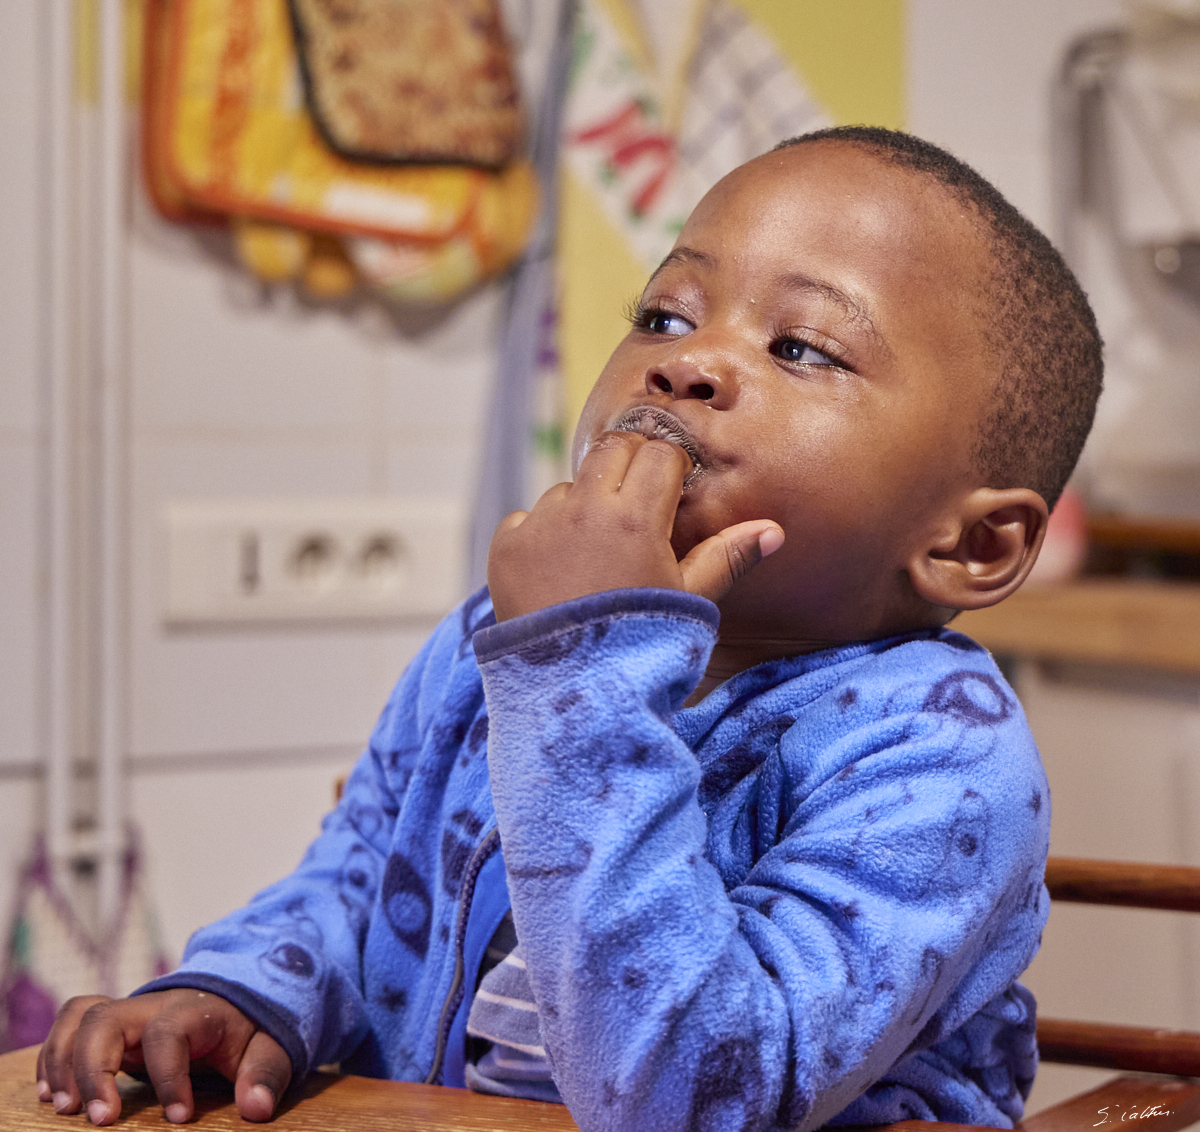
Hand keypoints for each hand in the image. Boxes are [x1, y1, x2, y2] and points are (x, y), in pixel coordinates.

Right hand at [36, 989, 291, 1124]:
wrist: (235, 1000)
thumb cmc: (248, 1030)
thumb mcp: (269, 1047)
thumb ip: (266, 1074)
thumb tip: (257, 1109)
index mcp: (195, 1009)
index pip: (169, 1033)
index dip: (169, 1076)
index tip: (179, 1118)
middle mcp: (153, 1006)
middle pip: (106, 1019)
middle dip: (94, 1069)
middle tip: (101, 1120)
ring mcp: (129, 1014)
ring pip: (80, 1017)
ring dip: (64, 1062)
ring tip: (66, 1109)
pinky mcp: (111, 1027)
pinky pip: (69, 1025)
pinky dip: (53, 1056)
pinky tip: (53, 1094)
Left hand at [488, 431, 783, 621]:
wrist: (576, 695)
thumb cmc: (642, 646)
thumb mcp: (689, 602)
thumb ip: (727, 557)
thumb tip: (773, 530)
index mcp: (636, 518)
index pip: (660, 453)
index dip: (670, 468)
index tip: (672, 489)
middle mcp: (584, 510)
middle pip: (612, 449)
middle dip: (629, 464)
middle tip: (638, 500)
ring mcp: (540, 526)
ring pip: (566, 486)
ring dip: (582, 504)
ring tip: (595, 553)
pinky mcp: (505, 546)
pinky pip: (526, 518)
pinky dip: (542, 534)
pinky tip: (558, 573)